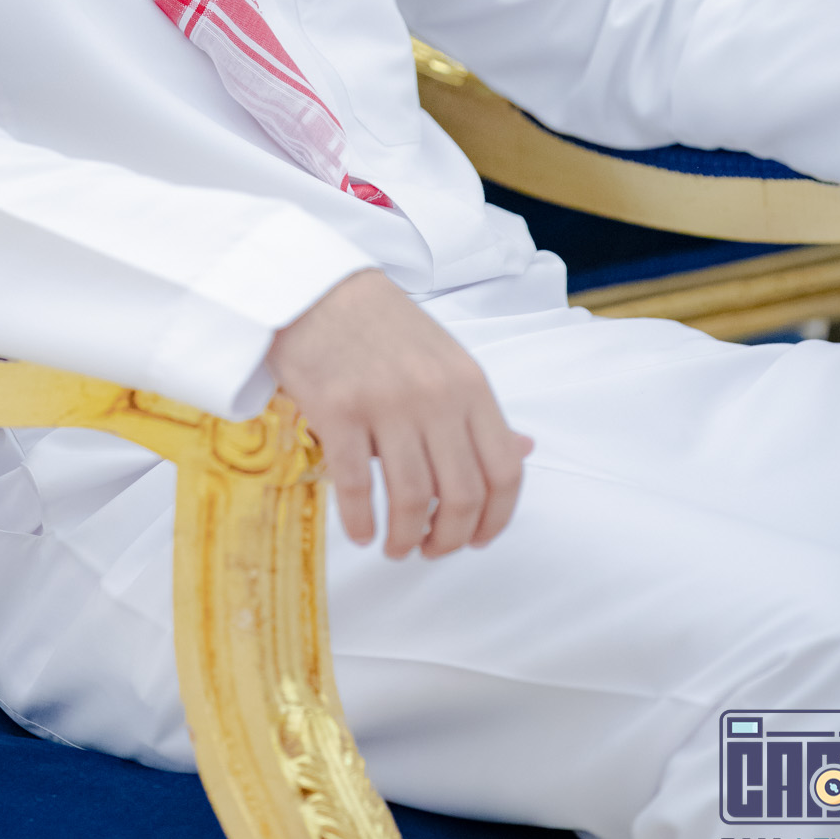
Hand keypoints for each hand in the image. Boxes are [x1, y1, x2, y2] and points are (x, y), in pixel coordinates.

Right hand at [266, 269, 532, 559]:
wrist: (316, 288)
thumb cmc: (383, 327)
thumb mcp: (446, 361)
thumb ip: (481, 413)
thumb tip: (523, 452)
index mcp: (470, 384)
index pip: (504, 470)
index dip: (496, 518)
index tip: (478, 539)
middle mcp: (435, 395)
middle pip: (461, 494)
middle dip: (449, 539)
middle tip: (431, 550)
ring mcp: (386, 402)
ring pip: (412, 498)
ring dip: (405, 539)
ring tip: (395, 547)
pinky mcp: (338, 409)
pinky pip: (358, 485)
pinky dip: (362, 522)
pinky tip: (361, 533)